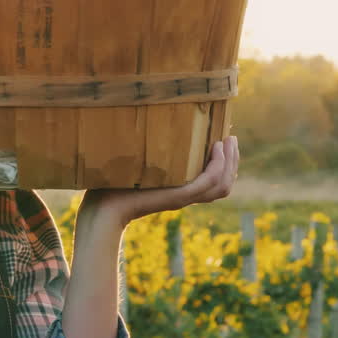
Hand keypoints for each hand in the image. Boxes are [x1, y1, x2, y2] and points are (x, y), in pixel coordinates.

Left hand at [83, 135, 239, 224]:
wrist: (103, 209)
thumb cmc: (113, 187)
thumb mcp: (137, 167)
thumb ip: (148, 154)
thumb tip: (146, 129)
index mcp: (180, 191)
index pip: (215, 182)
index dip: (224, 164)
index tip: (223, 141)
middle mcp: (186, 196)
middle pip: (224, 184)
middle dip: (233, 160)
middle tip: (232, 138)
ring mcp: (184, 198)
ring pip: (222, 184)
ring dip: (230, 161)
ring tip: (228, 141)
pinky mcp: (179, 197)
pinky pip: (209, 182)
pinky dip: (218, 165)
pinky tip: (216, 147)